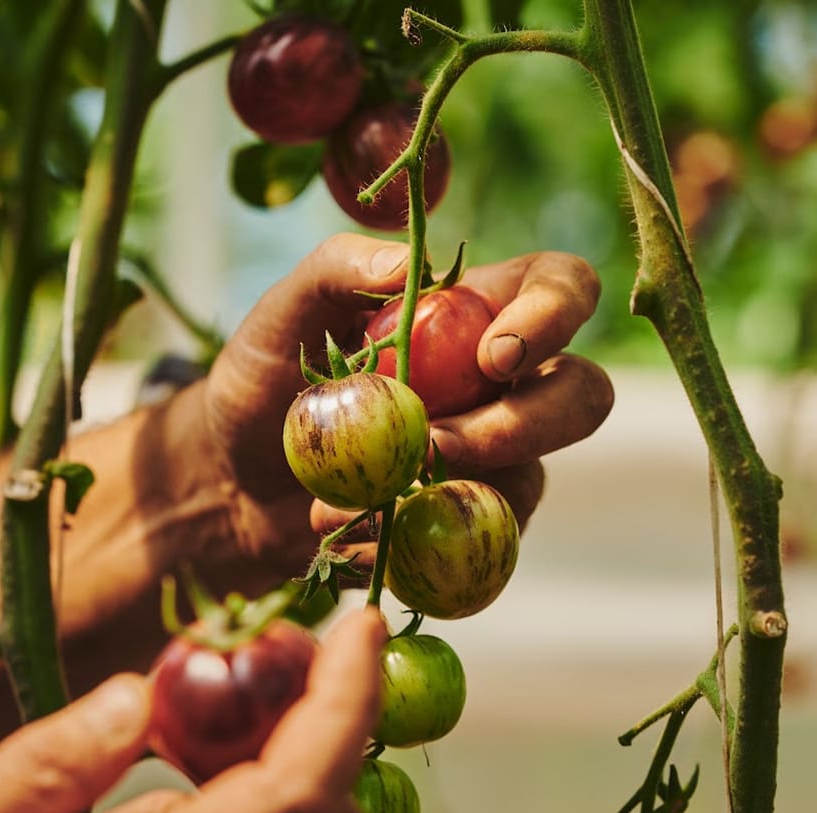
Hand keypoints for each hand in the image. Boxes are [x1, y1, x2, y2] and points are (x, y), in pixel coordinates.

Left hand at [190, 233, 612, 590]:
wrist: (233, 482)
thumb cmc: (266, 382)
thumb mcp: (284, 312)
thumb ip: (339, 268)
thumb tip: (409, 265)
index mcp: (477, 312)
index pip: (562, 287)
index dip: (554, 315)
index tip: (494, 356)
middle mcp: (501, 385)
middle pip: (583, 395)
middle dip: (527, 424)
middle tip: (439, 444)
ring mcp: (492, 460)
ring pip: (535, 479)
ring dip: (453, 492)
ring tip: (364, 500)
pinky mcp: (468, 525)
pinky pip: (481, 543)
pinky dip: (417, 542)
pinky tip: (357, 538)